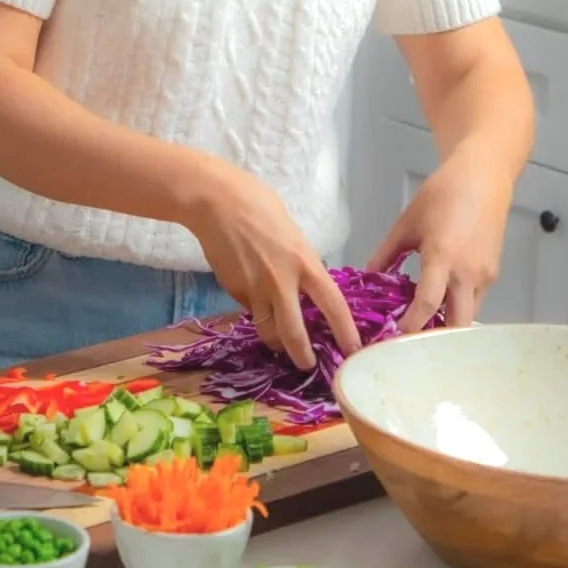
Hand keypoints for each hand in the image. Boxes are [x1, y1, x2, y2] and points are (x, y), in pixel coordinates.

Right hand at [183, 159, 363, 371]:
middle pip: (295, 334)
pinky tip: (256, 301)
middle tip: (308, 365)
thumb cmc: (258, 205)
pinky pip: (250, 312)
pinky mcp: (234, 292)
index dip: (345, 333)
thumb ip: (301, 262)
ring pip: (268, 332)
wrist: (215, 202)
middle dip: (303, 357)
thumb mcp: (293, 234)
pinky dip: (257, 314)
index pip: (333, 306)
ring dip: (276, 342)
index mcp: (304, 263)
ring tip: (280, 342)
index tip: (352, 350)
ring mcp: (255, 290)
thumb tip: (303, 284)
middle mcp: (281, 282)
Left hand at [366, 151, 511, 332]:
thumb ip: (386, 254)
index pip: (427, 304)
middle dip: (435, 337)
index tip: (393, 338)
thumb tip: (369, 276)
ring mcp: (484, 275)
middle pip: (456, 324)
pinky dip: (457, 307)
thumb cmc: (442, 195)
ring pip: (468, 316)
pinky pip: (475, 301)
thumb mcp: (407, 223)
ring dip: (447, 324)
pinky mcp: (493, 274)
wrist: (482, 179)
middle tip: (410, 340)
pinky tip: (440, 301)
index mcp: (442, 257)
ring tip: (423, 322)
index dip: (410, 326)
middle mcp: (467, 272)